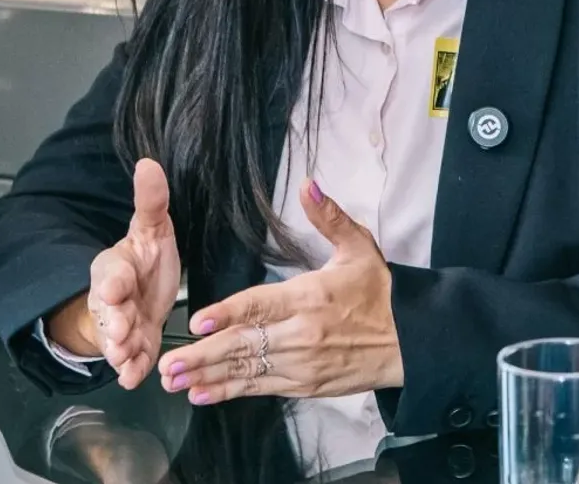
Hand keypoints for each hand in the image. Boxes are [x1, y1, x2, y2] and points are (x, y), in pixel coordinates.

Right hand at [46, 158, 181, 388]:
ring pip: (116, 341)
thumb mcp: (152, 228)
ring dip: (121, 351)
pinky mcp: (134, 349)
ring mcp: (121, 327)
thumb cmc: (146, 259)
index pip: (109, 273)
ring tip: (127, 358)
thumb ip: (151, 201)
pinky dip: (132, 371)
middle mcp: (112, 301)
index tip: (116, 288)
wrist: (141, 295)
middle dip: (114, 323)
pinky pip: (130, 362)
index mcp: (114, 267)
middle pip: (109, 312)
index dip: (112, 282)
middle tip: (122, 333)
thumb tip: (149, 161)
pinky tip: (136, 377)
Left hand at [157, 181, 401, 404]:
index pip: (261, 304)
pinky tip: (203, 394)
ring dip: (208, 376)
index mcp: (311, 296)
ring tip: (172, 381)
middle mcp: (302, 333)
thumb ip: (328, 217)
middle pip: (245, 345)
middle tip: (168, 363)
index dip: (227, 313)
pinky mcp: (306, 386)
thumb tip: (309, 185)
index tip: (197, 321)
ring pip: (247, 371)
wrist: (411, 339)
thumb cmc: (380, 291)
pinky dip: (230, 391)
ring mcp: (302, 364)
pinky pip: (261, 388)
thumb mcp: (358, 247)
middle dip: (203, 355)